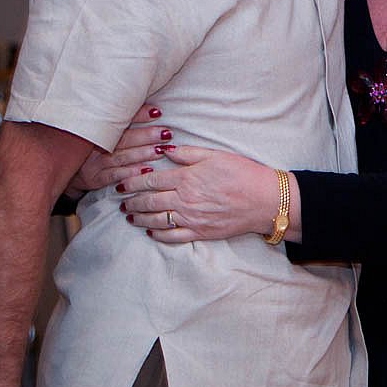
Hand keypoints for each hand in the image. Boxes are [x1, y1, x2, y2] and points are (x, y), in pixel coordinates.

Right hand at [64, 104, 171, 195]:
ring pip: (121, 156)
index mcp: (98, 128)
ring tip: (160, 151)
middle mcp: (95, 143)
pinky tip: (144, 170)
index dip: (139, 115)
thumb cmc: (89, 146)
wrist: (63, 167)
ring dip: (142, 154)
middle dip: (146, 135)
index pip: (120, 119)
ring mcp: (94, 162)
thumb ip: (119, 120)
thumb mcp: (99, 130)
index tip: (157, 112)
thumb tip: (150, 108)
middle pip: (123, 138)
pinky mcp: (94, 179)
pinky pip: (113, 175)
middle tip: (165, 133)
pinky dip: (129, 173)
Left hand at [117, 146, 277, 243]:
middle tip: (121, 200)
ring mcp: (192, 219)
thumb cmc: (243, 173)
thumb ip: (188, 153)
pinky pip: (173, 237)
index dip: (133, 182)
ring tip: (130, 216)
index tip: (122, 183)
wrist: (265, 200)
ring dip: (140, 218)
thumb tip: (165, 150)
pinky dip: (158, 234)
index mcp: (186, 178)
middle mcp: (185, 200)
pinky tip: (151, 230)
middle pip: (149, 201)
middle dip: (131, 201)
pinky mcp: (201, 233)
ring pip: (157, 220)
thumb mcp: (215, 155)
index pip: (150, 180)